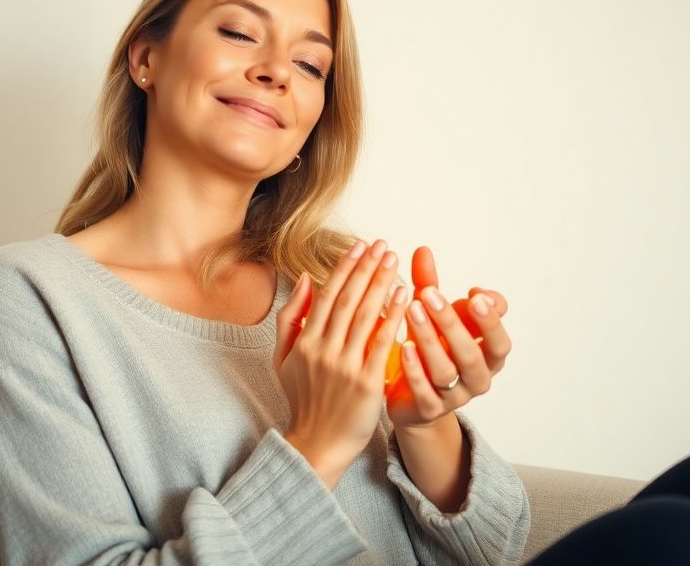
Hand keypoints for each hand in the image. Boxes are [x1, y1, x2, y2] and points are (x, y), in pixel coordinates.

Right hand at [274, 239, 409, 487]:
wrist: (317, 444)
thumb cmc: (303, 399)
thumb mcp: (283, 358)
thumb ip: (290, 317)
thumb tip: (304, 278)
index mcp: (304, 342)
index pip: (326, 296)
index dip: (344, 268)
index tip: (359, 246)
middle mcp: (323, 350)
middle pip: (347, 300)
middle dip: (365, 268)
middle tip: (382, 245)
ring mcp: (345, 367)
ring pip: (364, 316)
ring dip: (380, 284)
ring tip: (393, 260)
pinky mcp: (367, 384)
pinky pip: (382, 344)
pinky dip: (393, 317)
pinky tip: (405, 297)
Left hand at [385, 246, 511, 431]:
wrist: (411, 397)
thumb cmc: (428, 347)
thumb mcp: (431, 316)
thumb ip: (429, 285)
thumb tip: (422, 249)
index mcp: (488, 355)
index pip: (500, 340)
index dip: (491, 319)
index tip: (473, 293)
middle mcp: (477, 378)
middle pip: (474, 355)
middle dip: (453, 323)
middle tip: (431, 295)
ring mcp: (455, 397)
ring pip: (447, 371)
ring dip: (430, 340)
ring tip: (412, 311)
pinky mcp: (430, 411)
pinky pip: (426, 394)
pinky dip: (416, 370)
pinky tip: (403, 347)